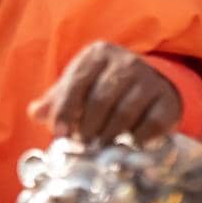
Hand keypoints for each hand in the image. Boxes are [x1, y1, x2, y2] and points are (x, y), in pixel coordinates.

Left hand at [28, 41, 180, 144]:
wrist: (151, 86)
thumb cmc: (104, 87)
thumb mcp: (79, 87)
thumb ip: (57, 100)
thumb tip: (36, 112)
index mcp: (97, 54)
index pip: (77, 82)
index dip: (66, 110)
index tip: (60, 133)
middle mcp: (125, 61)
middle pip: (100, 100)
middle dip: (88, 127)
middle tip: (82, 144)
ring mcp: (149, 79)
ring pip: (124, 113)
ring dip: (108, 136)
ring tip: (100, 148)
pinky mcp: (166, 99)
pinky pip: (149, 124)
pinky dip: (135, 139)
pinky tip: (126, 146)